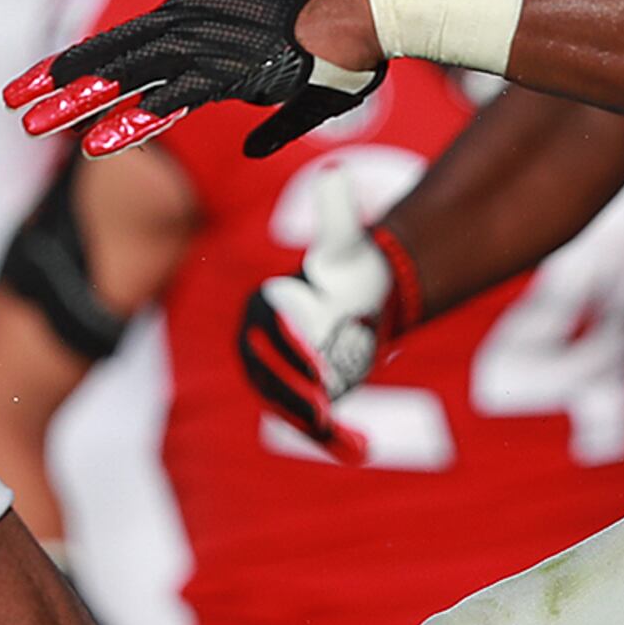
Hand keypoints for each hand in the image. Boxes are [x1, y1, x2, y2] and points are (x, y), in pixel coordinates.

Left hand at [6, 0, 380, 160]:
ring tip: (28, 127)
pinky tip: (93, 145)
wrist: (371, 14)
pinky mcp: (229, 67)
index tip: (44, 84)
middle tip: (10, 102)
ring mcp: (207, 42)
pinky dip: (129, 123)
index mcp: (200, 11)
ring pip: (125, 75)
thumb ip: (267, 119)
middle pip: (111, 54)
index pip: (128, 42)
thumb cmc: (344, 44)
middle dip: (57, 80)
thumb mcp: (294, 88)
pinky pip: (168, 101)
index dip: (84, 65)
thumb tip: (252, 147)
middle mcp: (193, 18)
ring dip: (75, 104)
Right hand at [235, 165, 413, 463]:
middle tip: (326, 410)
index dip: (290, 356)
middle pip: (273, 379)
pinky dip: (334, 442)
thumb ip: (337, 213)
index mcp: (263, 309)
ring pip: (290, 407)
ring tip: (345, 436)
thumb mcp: (344, 242)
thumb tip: (336, 173)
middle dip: (297, 397)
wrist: (360, 296)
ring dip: (316, 427)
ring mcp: (277, 376)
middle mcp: (260, 345)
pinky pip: (310, 425)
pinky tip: (362, 451)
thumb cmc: (348, 266)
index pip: (268, 337)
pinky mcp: (299, 399)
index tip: (317, 371)